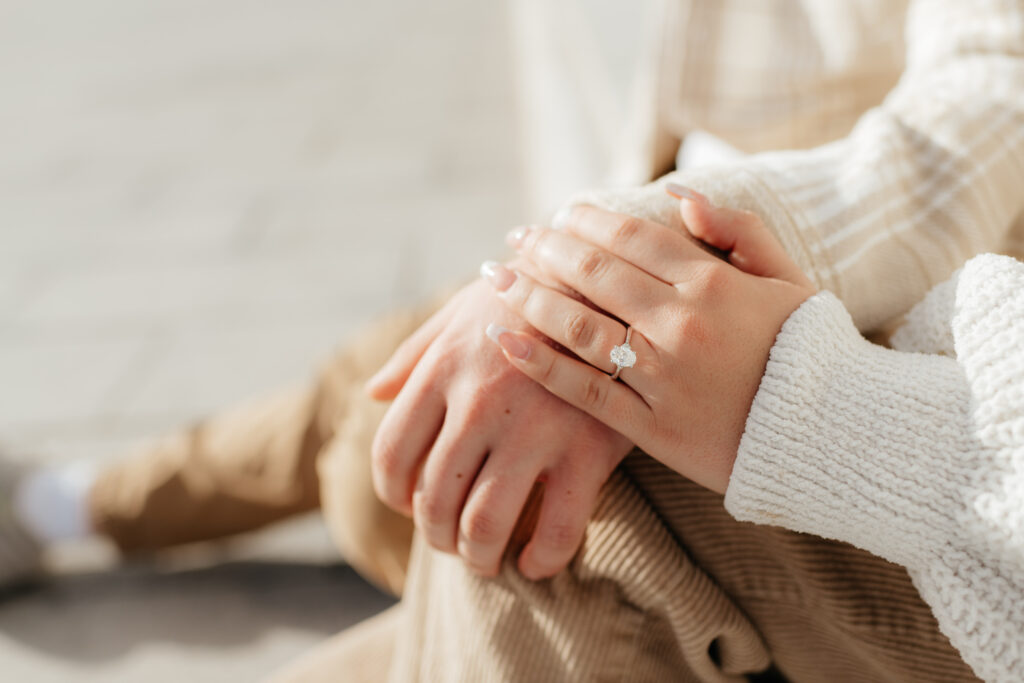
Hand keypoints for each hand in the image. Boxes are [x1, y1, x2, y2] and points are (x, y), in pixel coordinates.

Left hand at [365, 273, 632, 578]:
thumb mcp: (463, 309)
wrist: (615, 286)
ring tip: (487, 558)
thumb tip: (372, 393)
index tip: (410, 506)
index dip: (394, 494)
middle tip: (451, 540)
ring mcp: (533, 429)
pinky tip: (535, 564)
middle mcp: (479, 402)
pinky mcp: (588, 449)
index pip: (392, 455)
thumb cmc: (530, 297)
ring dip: (477, 556)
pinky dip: (541, 562)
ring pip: (484, 525)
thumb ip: (414, 353)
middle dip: (436, 534)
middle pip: (433, 499)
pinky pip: (558, 531)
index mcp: (443, 369)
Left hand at [484, 188, 815, 493]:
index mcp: (714, 283)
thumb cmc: (809, 350)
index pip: (631, 237)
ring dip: (529, 297)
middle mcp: (681, 324)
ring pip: (580, 327)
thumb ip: (739, 230)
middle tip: (517, 238)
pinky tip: (504, 340)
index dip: (586, 220)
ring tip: (496, 278)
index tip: (559, 213)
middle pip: (595, 274)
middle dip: (547, 249)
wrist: (835, 436)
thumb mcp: (790, 278)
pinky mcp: (651, 427)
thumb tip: (678, 195)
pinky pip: (584, 391)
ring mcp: (662, 377)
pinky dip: (540, 364)